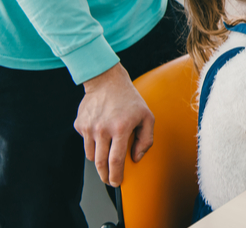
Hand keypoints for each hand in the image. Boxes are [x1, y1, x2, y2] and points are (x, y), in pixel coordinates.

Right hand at [75, 63, 153, 186]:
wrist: (106, 81)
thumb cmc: (129, 99)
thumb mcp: (147, 116)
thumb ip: (146, 139)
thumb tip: (136, 157)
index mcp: (120, 128)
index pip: (116, 160)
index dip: (116, 175)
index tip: (116, 183)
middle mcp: (102, 129)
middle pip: (100, 163)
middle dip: (105, 176)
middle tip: (110, 180)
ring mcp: (88, 127)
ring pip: (91, 155)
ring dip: (99, 159)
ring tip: (108, 152)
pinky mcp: (79, 125)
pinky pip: (86, 142)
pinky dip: (93, 143)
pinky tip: (101, 133)